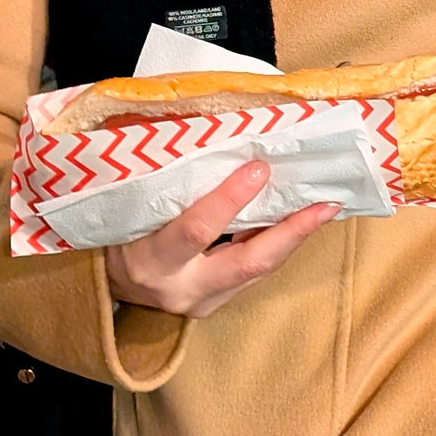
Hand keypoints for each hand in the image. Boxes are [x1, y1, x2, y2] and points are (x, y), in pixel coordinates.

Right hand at [105, 161, 338, 318]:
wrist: (109, 285)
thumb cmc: (117, 233)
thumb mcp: (129, 209)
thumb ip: (164, 180)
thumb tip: (202, 131)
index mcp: (150, 260)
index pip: (196, 230)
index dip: (228, 200)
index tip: (258, 168)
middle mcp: (180, 288)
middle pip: (247, 262)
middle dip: (290, 231)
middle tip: (324, 202)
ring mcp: (202, 302)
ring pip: (259, 270)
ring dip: (294, 237)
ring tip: (326, 207)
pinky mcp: (217, 305)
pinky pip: (254, 272)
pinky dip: (278, 244)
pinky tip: (300, 222)